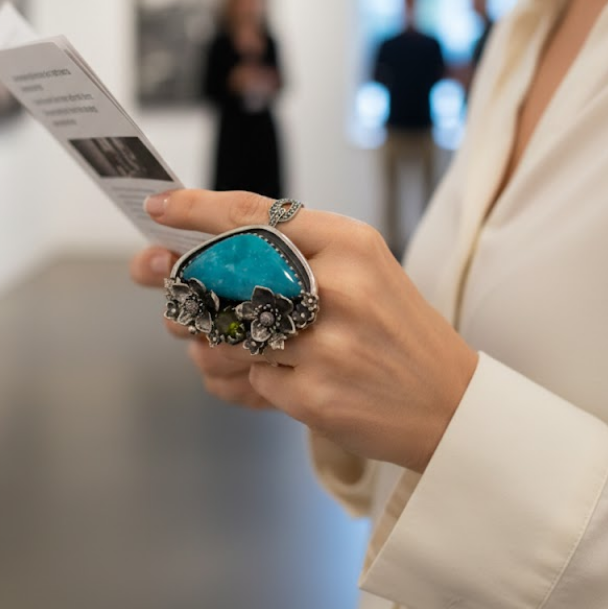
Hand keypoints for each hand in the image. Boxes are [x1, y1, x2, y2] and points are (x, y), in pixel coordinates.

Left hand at [136, 190, 478, 473]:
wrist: (450, 403)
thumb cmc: (393, 328)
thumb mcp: (360, 268)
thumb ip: (293, 252)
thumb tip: (204, 248)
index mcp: (348, 242)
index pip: (253, 214)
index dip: (195, 208)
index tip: (158, 205)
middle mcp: (337, 285)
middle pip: (225, 271)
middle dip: (180, 277)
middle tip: (157, 278)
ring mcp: (326, 342)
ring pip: (225, 331)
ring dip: (205, 337)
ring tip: (206, 337)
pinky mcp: (315, 394)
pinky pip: (250, 379)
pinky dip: (243, 379)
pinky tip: (262, 377)